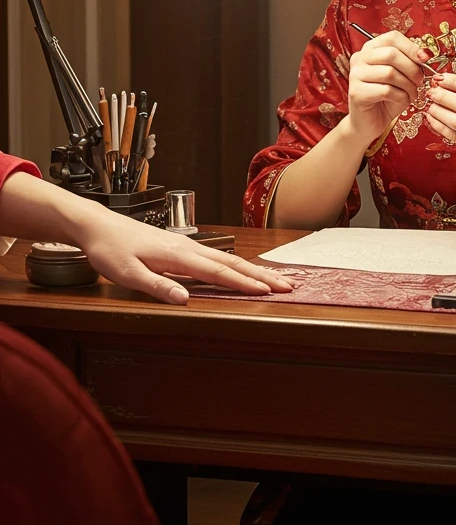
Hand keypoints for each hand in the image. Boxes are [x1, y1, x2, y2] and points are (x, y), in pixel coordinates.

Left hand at [77, 214, 293, 305]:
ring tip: (274, 279)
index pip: (218, 273)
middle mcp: (187, 249)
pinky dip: (236, 266)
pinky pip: (216, 258)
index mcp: (178, 256)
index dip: (244, 284)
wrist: (98, 225)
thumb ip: (157, 286)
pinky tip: (241, 271)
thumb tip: (185, 299)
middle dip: (262, 275)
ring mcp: (186, 247)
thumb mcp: (127, 273)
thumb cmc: (110, 249)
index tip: (268, 292)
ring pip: (227, 260)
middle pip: (232, 264)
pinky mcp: (180, 248)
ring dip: (253, 270)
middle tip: (288, 284)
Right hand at [347, 31, 430, 141]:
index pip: (392, 37)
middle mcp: (359, 58)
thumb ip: (409, 61)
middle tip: (419, 81)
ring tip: (411, 94)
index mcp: (370, 49)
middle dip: (412, 68)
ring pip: (390, 73)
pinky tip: (403, 102)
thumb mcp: (401, 75)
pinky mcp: (357, 93)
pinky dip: (401, 97)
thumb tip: (424, 54)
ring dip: (408, 85)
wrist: (370, 122)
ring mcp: (355, 75)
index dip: (411, 47)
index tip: (424, 59)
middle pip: (391, 54)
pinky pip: (386, 91)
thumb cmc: (388, 97)